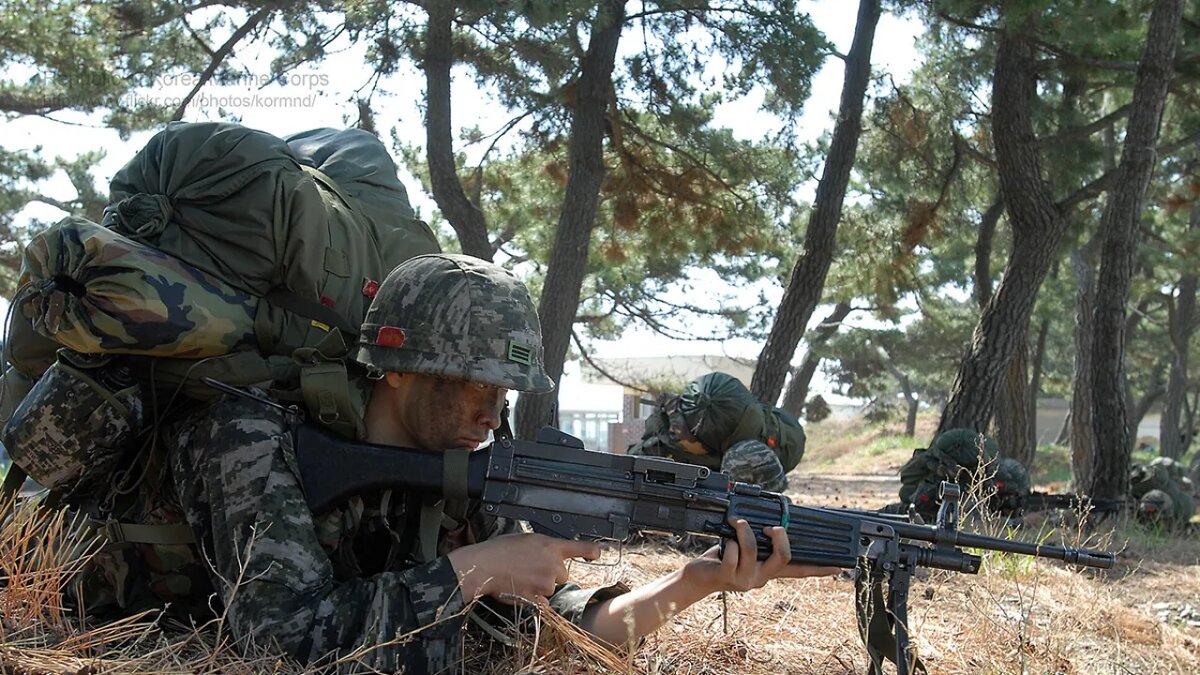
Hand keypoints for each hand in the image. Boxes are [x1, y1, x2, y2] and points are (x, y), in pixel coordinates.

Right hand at [447, 533, 599, 604]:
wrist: (484, 565)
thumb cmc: (499, 550)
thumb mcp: (526, 539)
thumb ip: (543, 548)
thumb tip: (547, 555)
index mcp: (551, 546)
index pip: (581, 547)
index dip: (591, 551)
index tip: (597, 554)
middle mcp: (553, 564)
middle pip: (563, 575)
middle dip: (550, 574)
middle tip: (530, 570)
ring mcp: (546, 583)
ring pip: (551, 589)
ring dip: (539, 587)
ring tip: (520, 578)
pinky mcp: (537, 598)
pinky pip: (543, 604)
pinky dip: (535, 601)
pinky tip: (521, 591)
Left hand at [681, 519, 839, 594]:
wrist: (700, 577)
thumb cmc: (724, 558)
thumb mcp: (747, 549)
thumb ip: (762, 541)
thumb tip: (774, 523)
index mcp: (770, 570)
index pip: (801, 570)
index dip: (820, 568)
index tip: (839, 566)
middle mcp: (762, 577)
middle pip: (784, 557)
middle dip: (779, 535)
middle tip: (770, 527)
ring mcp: (747, 579)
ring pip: (754, 549)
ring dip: (745, 529)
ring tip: (736, 523)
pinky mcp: (729, 577)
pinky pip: (733, 552)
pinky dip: (728, 541)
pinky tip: (723, 544)